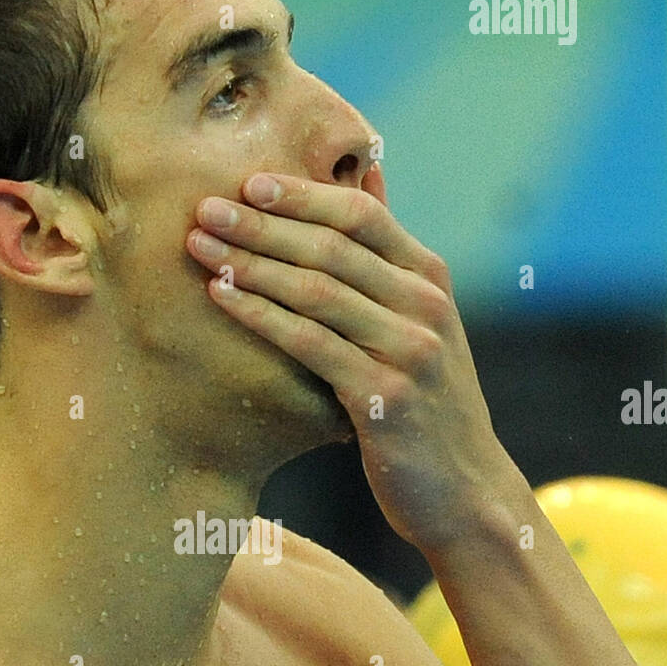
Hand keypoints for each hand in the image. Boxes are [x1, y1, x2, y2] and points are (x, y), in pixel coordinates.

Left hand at [185, 169, 515, 554]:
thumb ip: (390, 256)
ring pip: (317, 290)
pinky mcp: (386, 396)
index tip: (248, 181)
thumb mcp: (422, 323)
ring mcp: (410, 350)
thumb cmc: (429, 406)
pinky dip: (261, 315)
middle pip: (331, 246)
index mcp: (431, 279)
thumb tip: (372, 173)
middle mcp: (426, 305)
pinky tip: (222, 299)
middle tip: (204, 208)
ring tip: (200, 247)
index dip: (303, 194)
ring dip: (251, 264)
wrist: (466, 492)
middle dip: (262, 223)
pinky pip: (311, 344)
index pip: (363, 215)